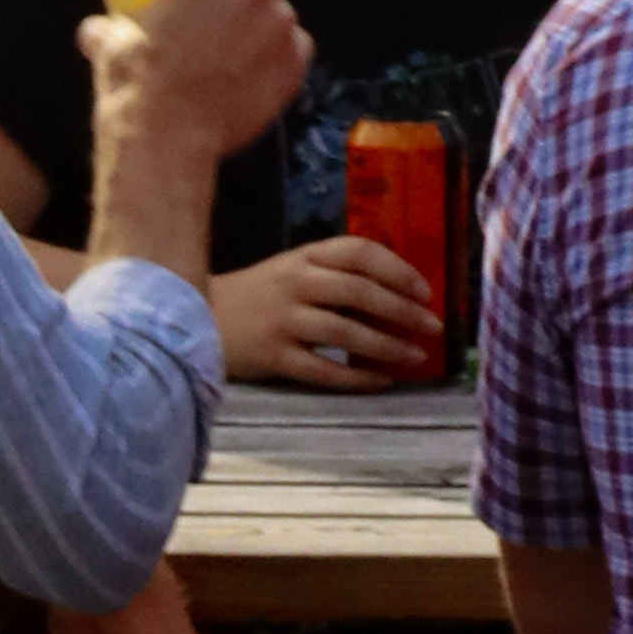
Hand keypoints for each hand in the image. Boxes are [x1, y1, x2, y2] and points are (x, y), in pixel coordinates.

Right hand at [84, 0, 308, 170]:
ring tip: (235, 55)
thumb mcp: (110, 41)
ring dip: (264, 26)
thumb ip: (108, 26)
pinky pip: (297, 47)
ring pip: (281, 12)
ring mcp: (280, 20)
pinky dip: (280, 58)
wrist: (164, 136)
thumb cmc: (135, 80)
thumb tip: (94, 30)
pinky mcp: (296, 59)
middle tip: (227, 15)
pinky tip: (253, 76)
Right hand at [214, 233, 446, 390]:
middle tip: (433, 327)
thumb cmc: (261, 293)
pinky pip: (323, 370)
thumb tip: (398, 292)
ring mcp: (284, 321)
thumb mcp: (295, 268)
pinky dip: (356, 376)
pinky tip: (381, 381)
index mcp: (306, 256)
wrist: (199, 319)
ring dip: (387, 345)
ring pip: (345, 332)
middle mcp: (297, 284)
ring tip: (417, 357)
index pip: (360, 252)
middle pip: (360, 292)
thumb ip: (337, 274)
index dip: (397, 269)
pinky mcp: (274, 358)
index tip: (425, 290)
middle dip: (403, 310)